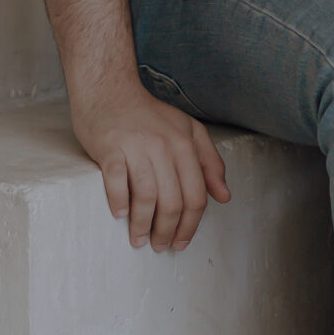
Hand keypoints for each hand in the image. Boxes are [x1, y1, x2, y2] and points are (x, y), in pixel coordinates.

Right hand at [70, 77, 230, 252]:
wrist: (109, 89)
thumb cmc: (148, 115)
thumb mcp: (188, 131)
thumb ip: (210, 162)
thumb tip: (224, 196)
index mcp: (185, 144)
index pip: (196, 195)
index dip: (191, 224)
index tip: (182, 241)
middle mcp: (164, 146)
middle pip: (173, 201)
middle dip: (168, 231)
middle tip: (160, 246)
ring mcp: (136, 146)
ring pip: (147, 197)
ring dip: (143, 226)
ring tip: (139, 240)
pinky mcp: (110, 148)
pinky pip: (116, 181)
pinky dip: (119, 202)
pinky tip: (120, 215)